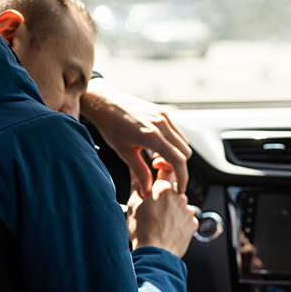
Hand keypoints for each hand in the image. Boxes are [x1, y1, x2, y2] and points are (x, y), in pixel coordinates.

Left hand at [81, 77, 191, 196]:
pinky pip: (176, 132)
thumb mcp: (123, 152)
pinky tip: (156, 146)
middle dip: (178, 166)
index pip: (178, 160)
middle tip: (160, 170)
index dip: (182, 178)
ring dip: (176, 154)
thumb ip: (139, 172)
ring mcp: (164, 116)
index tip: (179, 189)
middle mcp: (162, 124)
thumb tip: (147, 189)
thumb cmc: (111, 126)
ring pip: (183, 142)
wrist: (105, 102)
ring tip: (156, 158)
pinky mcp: (162, 112)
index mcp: (152, 136)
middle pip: (185, 152)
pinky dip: (172, 143)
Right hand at [126, 165, 198, 257]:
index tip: (158, 169)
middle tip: (153, 207)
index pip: (166, 168)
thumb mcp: (133, 204)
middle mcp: (179, 197)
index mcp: (163, 189)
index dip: (161, 167)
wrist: (155, 255)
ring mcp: (188, 211)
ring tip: (160, 221)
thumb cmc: (142, 232)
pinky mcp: (193, 224)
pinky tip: (168, 228)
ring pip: (180, 204)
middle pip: (173, 188)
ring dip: (172, 208)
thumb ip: (136, 183)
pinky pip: (187, 217)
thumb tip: (134, 169)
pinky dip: (179, 220)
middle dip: (165, 194)